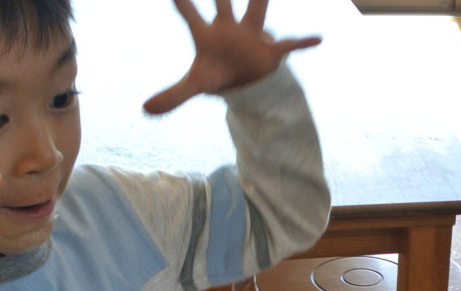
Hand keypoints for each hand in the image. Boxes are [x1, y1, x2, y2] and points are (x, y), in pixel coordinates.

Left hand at [143, 0, 320, 114]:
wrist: (243, 78)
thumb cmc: (217, 73)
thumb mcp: (196, 85)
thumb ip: (172, 95)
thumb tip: (144, 110)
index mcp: (208, 35)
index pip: (191, 15)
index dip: (182, 2)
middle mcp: (229, 28)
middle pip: (224, 3)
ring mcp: (251, 36)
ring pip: (258, 11)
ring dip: (261, 0)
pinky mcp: (270, 51)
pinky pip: (289, 46)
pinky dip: (303, 44)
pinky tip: (317, 39)